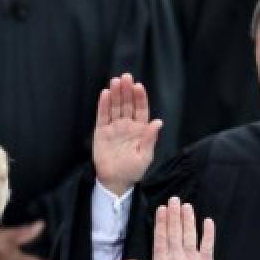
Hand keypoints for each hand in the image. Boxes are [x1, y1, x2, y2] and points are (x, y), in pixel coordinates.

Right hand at [93, 73, 161, 197]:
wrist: (115, 181)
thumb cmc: (132, 170)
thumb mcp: (145, 156)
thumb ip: (150, 139)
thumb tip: (158, 122)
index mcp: (140, 130)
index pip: (141, 110)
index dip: (140, 98)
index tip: (139, 86)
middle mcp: (127, 125)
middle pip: (127, 104)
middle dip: (127, 91)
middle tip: (126, 77)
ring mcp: (114, 128)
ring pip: (115, 107)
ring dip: (115, 94)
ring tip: (115, 81)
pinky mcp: (101, 132)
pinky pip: (102, 116)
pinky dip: (103, 105)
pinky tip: (105, 94)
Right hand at [120, 197, 215, 259]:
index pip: (161, 236)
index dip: (162, 221)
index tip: (163, 209)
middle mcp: (176, 257)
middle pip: (175, 231)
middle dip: (175, 214)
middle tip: (175, 200)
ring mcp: (192, 259)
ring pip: (189, 234)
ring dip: (188, 218)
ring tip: (187, 206)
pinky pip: (208, 244)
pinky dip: (208, 232)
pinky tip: (208, 221)